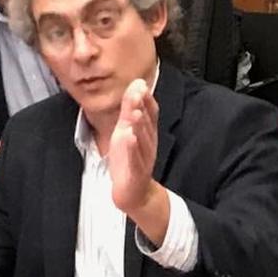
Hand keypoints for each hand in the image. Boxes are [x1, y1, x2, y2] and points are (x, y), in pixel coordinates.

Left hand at [108, 79, 160, 213]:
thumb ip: (130, 107)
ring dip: (138, 125)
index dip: (146, 99)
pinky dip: (132, 148)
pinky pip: (135, 159)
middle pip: (146, 124)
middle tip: (137, 93)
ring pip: (141, 140)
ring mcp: (143, 158)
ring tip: (133, 112)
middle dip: (141, 108)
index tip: (140, 85)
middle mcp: (148, 144)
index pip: (150, 113)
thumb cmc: (130, 159)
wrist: (134, 193)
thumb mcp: (127, 129)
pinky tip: (129, 137)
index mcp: (147, 133)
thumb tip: (137, 83)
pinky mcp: (136, 172)